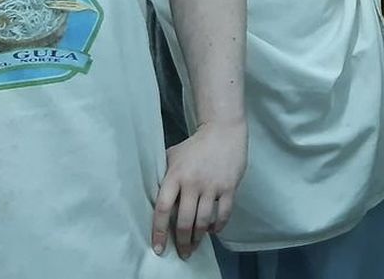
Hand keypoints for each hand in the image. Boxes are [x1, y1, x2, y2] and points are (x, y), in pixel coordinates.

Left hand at [153, 118, 246, 258]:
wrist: (223, 131)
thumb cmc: (195, 146)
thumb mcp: (173, 156)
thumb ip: (165, 176)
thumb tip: (155, 198)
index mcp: (175, 175)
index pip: (162, 208)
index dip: (159, 230)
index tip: (158, 248)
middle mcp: (192, 183)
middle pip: (184, 220)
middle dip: (182, 241)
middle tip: (182, 253)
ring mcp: (212, 186)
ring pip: (203, 221)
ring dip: (198, 237)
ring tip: (195, 246)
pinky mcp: (229, 187)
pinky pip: (223, 213)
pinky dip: (218, 226)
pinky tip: (213, 231)